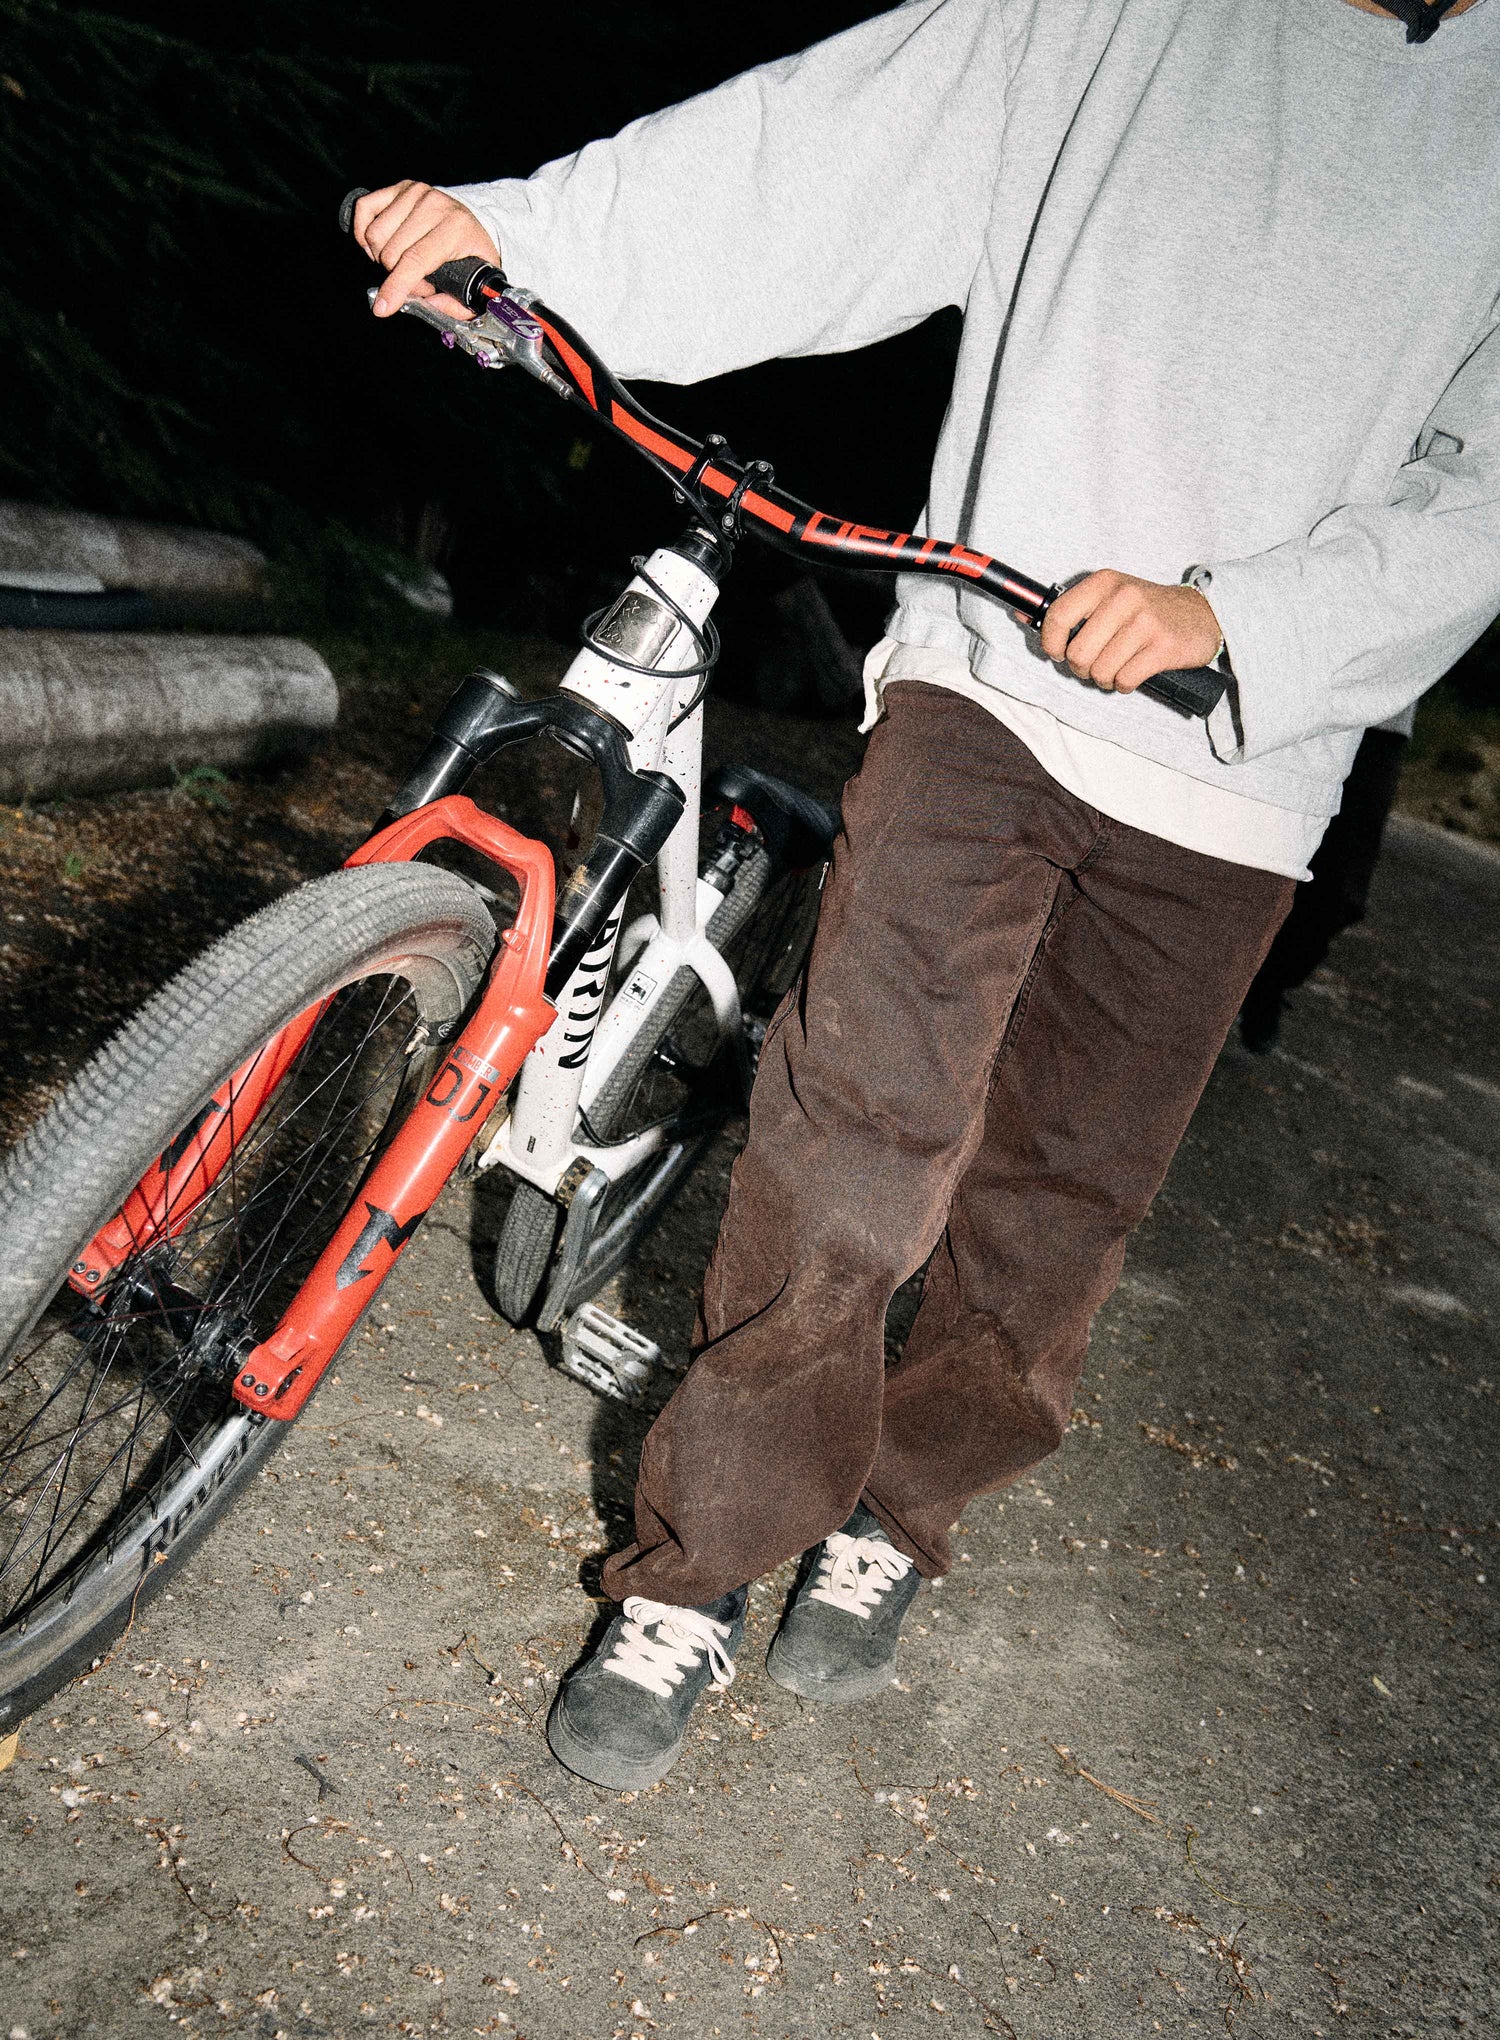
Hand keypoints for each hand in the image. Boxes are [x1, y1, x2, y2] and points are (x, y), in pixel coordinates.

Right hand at [353, 181, 500, 321]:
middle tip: (416, 280)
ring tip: (401, 261)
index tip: (383, 308)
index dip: (396, 286)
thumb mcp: (475, 286)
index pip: (416, 260)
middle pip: (390, 252)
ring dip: (380, 257)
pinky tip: (381, 245)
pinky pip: (364, 209)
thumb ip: (453, 306)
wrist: (472, 222)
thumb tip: (421, 305)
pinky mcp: (398, 187)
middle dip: (397, 277)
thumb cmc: (471, 255)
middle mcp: (434, 205)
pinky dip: (364, 233)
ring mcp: (415, 192)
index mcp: (456, 228)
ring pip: (374, 235)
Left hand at [1037, 570, 1220, 692]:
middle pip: (1077, 654)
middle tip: (1094, 664)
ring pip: (1100, 671)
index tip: (1057, 653)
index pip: (1058, 616)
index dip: (1051, 644)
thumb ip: (1069, 608)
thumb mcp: (1109, 597)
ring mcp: (1145, 622)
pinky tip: (1134, 673)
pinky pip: (1124, 680)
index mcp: (1104, 583)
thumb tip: (1022, 614)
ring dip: (1104, 679)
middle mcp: (1123, 598)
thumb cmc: (1146, 610)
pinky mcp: (1163, 647)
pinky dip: (1124, 684)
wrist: (1202, 614)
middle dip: (1081, 669)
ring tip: (1116, 668)